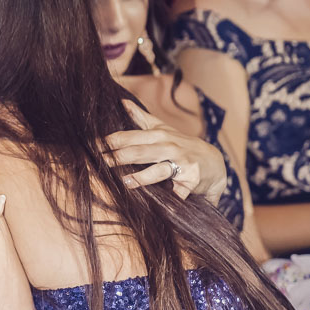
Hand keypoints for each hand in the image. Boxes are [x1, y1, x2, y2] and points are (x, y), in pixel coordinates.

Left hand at [103, 102, 231, 202]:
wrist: (214, 163)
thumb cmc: (183, 146)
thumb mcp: (163, 129)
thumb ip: (142, 118)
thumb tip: (123, 103)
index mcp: (159, 135)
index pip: (132, 136)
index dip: (113, 140)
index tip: (95, 145)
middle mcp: (169, 147)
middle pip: (141, 151)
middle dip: (121, 156)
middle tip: (102, 161)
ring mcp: (181, 163)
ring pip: (158, 170)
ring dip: (141, 177)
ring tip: (126, 181)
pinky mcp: (191, 180)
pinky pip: (177, 192)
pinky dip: (169, 198)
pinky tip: (156, 206)